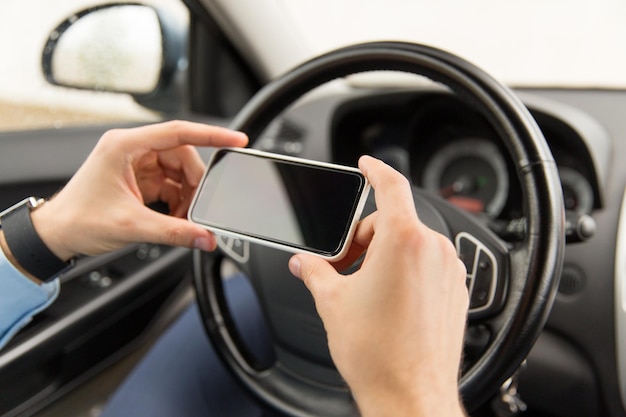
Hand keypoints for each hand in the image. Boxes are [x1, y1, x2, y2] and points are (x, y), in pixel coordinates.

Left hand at [30, 121, 247, 259]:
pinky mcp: (140, 178)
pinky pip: (171, 184)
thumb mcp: (131, 226)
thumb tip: (204, 237)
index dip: (212, 135)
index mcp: (125, 146)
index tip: (236, 139)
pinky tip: (177, 217)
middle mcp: (132, 149)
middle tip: (201, 206)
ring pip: (179, 171)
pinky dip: (179, 201)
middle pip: (183, 155)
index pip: (178, 132)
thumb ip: (174, 232)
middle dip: (196, 182)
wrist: (56, 234)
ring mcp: (136, 163)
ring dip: (188, 194)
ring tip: (185, 217)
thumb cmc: (78, 220)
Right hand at [288, 155, 468, 416]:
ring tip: (364, 288)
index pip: (391, 186)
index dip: (376, 169)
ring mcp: (449, 271)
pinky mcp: (456, 291)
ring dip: (385, 255)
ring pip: (411, 243)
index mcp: (404, 242)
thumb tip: (305, 262)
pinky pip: (427, 264)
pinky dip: (405, 270)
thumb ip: (316, 271)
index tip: (367, 165)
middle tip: (342, 265)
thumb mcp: (333, 302)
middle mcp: (433, 251)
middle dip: (364, 237)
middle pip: (393, 221)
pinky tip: (387, 299)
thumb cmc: (379, 354)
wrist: (411, 396)